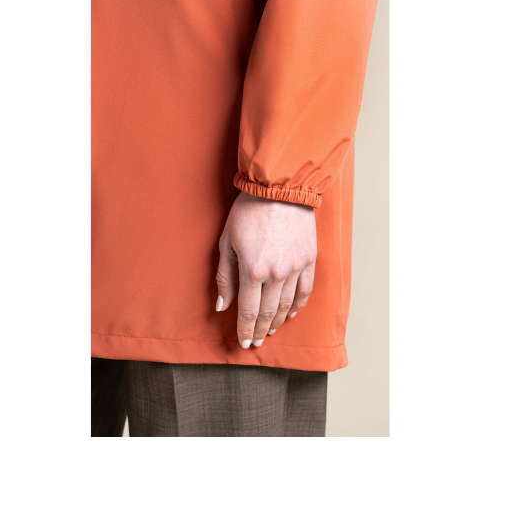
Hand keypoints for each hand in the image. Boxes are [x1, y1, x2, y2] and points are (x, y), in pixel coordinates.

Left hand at [216, 192, 316, 347]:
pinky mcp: (309, 259)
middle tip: (255, 343)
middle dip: (259, 331)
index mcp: (252, 270)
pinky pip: (305, 290)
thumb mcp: (227, 241)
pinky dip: (298, 306)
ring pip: (287, 305)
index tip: (243, 342)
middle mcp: (276, 274)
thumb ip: (225, 277)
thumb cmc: (248, 211)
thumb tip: (222, 306)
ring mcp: (295, 267)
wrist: (279, 188)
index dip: (245, 330)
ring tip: (270, 332)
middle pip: (268, 313)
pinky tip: (291, 314)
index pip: (248, 311)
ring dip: (278, 322)